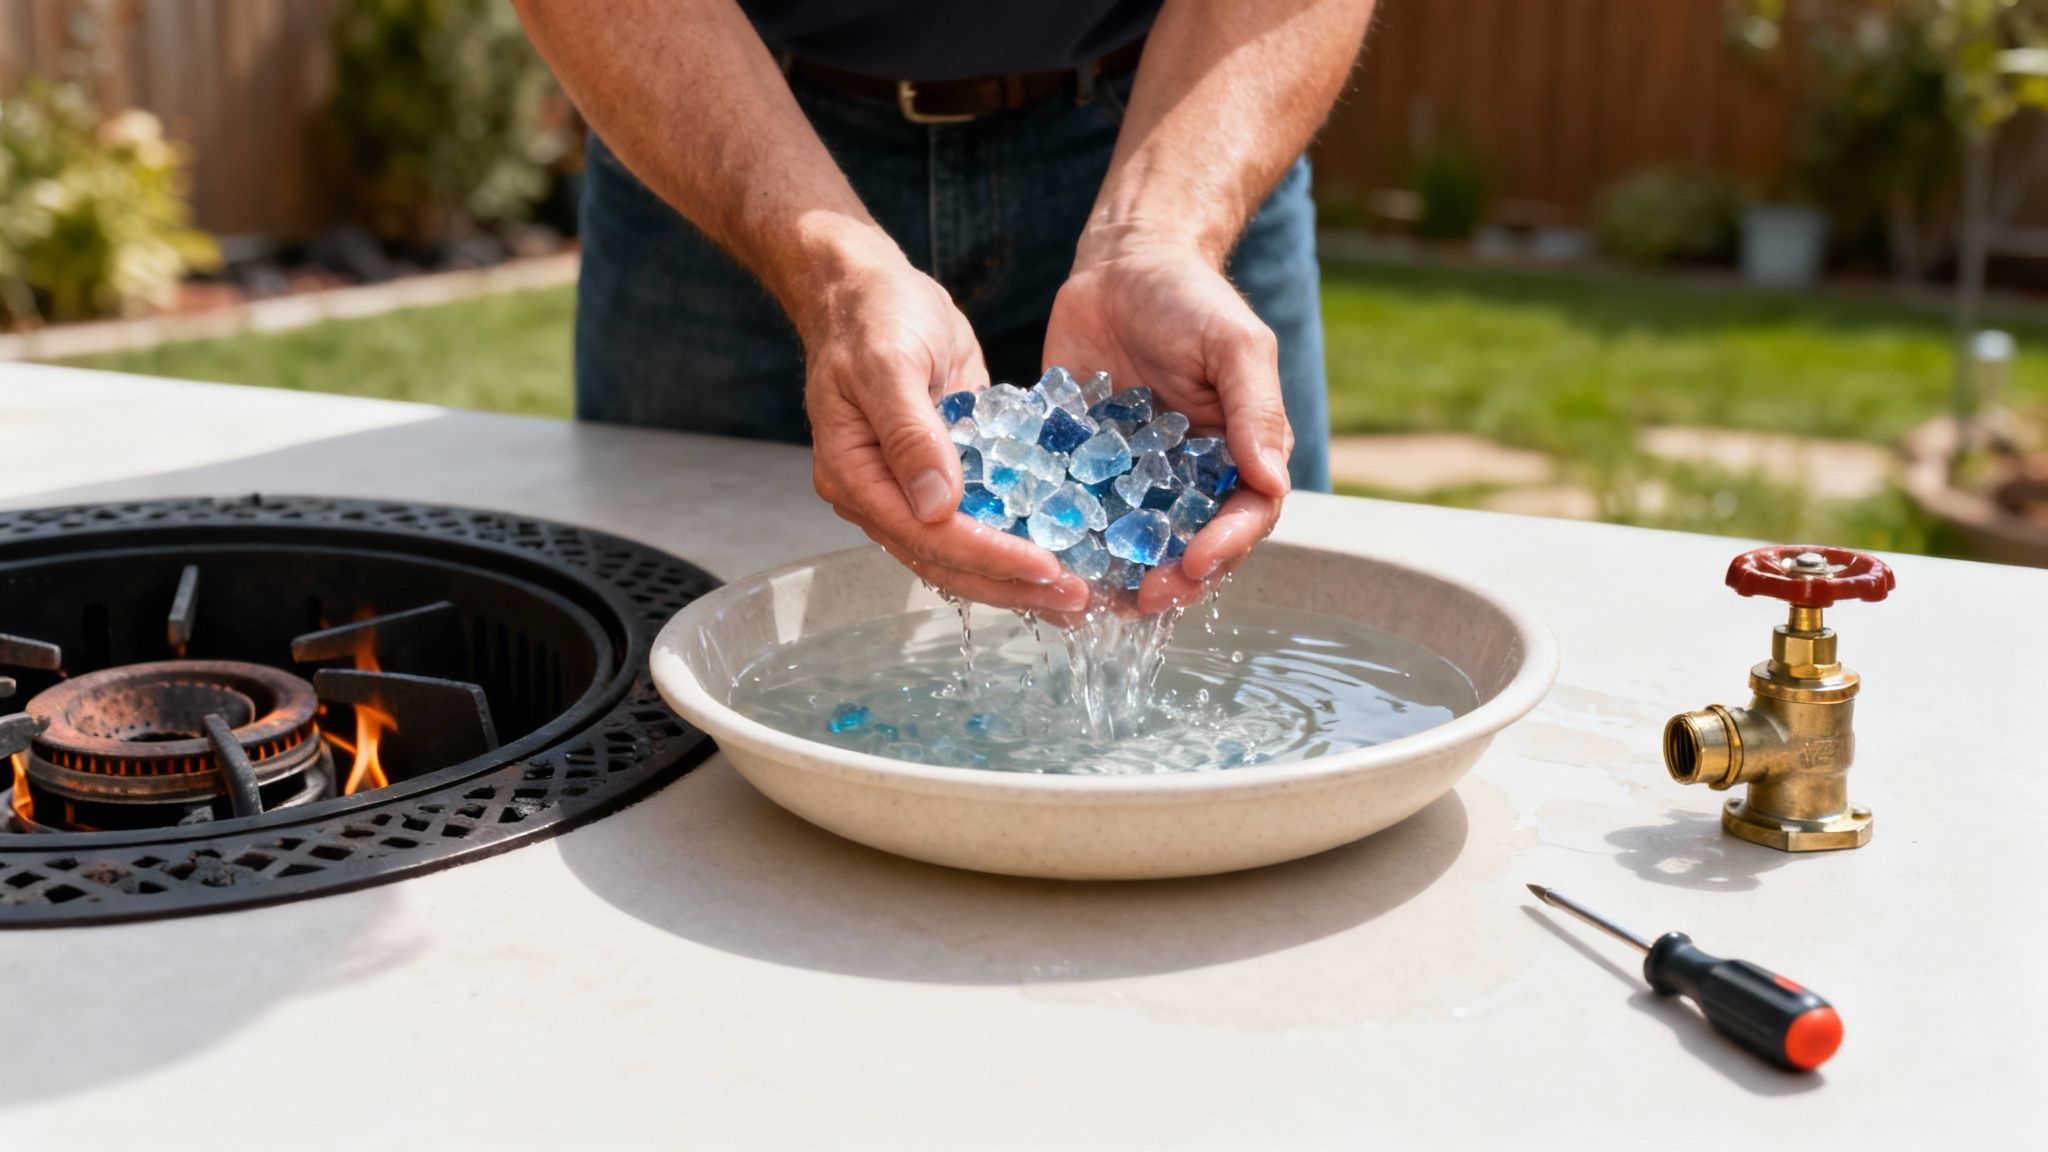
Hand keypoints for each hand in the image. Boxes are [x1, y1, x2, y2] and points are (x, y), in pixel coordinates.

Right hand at [799, 244, 1092, 613]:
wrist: (868, 288)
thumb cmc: (870, 314)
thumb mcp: (887, 364)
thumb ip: (911, 434)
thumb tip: (937, 504)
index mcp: (856, 477)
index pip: (928, 536)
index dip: (990, 557)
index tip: (1047, 568)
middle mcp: (882, 497)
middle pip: (949, 562)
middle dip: (1015, 584)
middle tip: (1080, 598)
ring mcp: (913, 490)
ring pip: (968, 553)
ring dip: (1023, 577)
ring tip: (1081, 595)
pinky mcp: (948, 474)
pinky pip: (985, 518)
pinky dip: (1023, 538)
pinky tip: (1068, 553)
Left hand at [1044, 235, 1291, 614]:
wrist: (1120, 264)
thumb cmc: (1191, 299)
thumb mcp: (1234, 346)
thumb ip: (1255, 411)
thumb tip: (1273, 480)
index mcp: (1239, 454)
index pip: (1245, 518)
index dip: (1225, 550)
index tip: (1195, 564)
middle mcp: (1191, 477)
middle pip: (1191, 547)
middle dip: (1172, 580)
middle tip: (1142, 598)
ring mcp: (1137, 478)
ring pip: (1134, 545)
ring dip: (1119, 577)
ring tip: (1095, 598)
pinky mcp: (1085, 467)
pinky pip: (1080, 514)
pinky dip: (1068, 542)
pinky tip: (1047, 558)